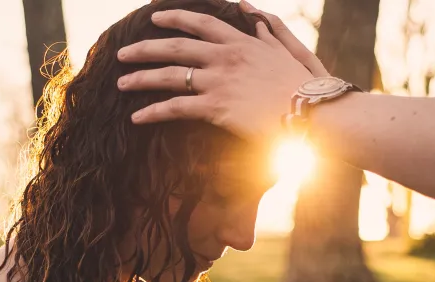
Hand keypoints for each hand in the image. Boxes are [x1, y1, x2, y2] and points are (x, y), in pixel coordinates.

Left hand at [115, 1, 328, 143]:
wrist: (313, 113)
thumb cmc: (305, 87)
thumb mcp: (288, 49)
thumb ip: (267, 28)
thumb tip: (249, 9)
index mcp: (242, 42)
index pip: (200, 23)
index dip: (175, 18)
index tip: (154, 17)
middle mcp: (226, 57)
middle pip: (175, 47)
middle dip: (144, 48)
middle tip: (122, 53)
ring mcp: (219, 81)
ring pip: (169, 76)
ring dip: (141, 78)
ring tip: (120, 84)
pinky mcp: (217, 107)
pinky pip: (176, 107)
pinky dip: (153, 112)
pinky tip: (136, 117)